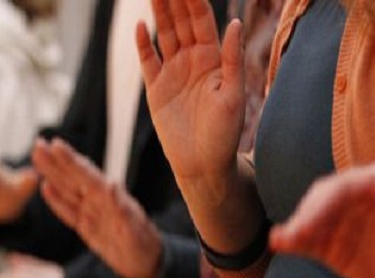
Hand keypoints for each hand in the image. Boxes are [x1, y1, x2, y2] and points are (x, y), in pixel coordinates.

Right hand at [32, 138, 162, 277]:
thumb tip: (112, 184)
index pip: (88, 176)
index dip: (71, 161)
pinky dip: (56, 200)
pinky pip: (68, 211)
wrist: (146, 264)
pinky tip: (45, 187)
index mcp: (111, 198)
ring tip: (38, 157)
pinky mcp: (87, 227)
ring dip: (53, 174)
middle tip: (38, 143)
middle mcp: (100, 201)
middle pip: (74, 178)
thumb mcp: (136, 231)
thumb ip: (123, 210)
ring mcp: (92, 213)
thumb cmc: (144, 246)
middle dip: (56, 162)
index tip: (56, 145)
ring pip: (68, 190)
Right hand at [137, 0, 244, 188]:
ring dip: (158, 12)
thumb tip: (234, 24)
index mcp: (214, 59)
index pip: (201, 19)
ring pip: (164, 34)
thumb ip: (232, 60)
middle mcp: (193, 61)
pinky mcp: (156, 89)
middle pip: (180, 20)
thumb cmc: (224, 135)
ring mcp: (173, 73)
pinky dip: (143, 44)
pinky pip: (148, 61)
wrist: (202, 165)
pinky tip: (141, 26)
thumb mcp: (234, 97)